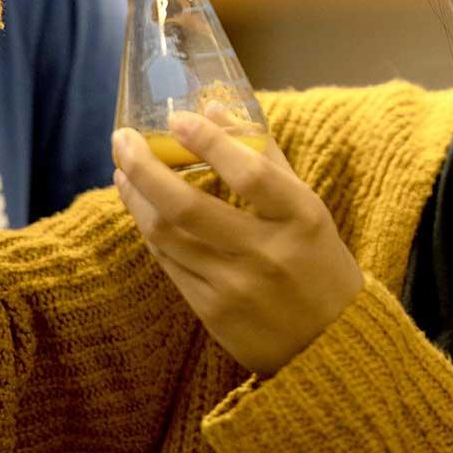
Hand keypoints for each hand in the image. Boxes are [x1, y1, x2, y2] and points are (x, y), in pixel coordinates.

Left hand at [111, 114, 365, 376]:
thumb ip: (263, 156)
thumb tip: (214, 108)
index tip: (177, 117)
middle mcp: (266, 253)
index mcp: (300, 218)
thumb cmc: (317, 261)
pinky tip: (141, 207)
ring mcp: (235, 287)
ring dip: (136, 197)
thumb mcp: (306, 207)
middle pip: (187, 207)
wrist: (329, 344)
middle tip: (122, 139)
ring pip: (166, 236)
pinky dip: (150, 230)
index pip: (250, 174)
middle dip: (144, 168)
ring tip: (123, 169)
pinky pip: (168, 263)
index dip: (210, 142)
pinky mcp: (213, 312)